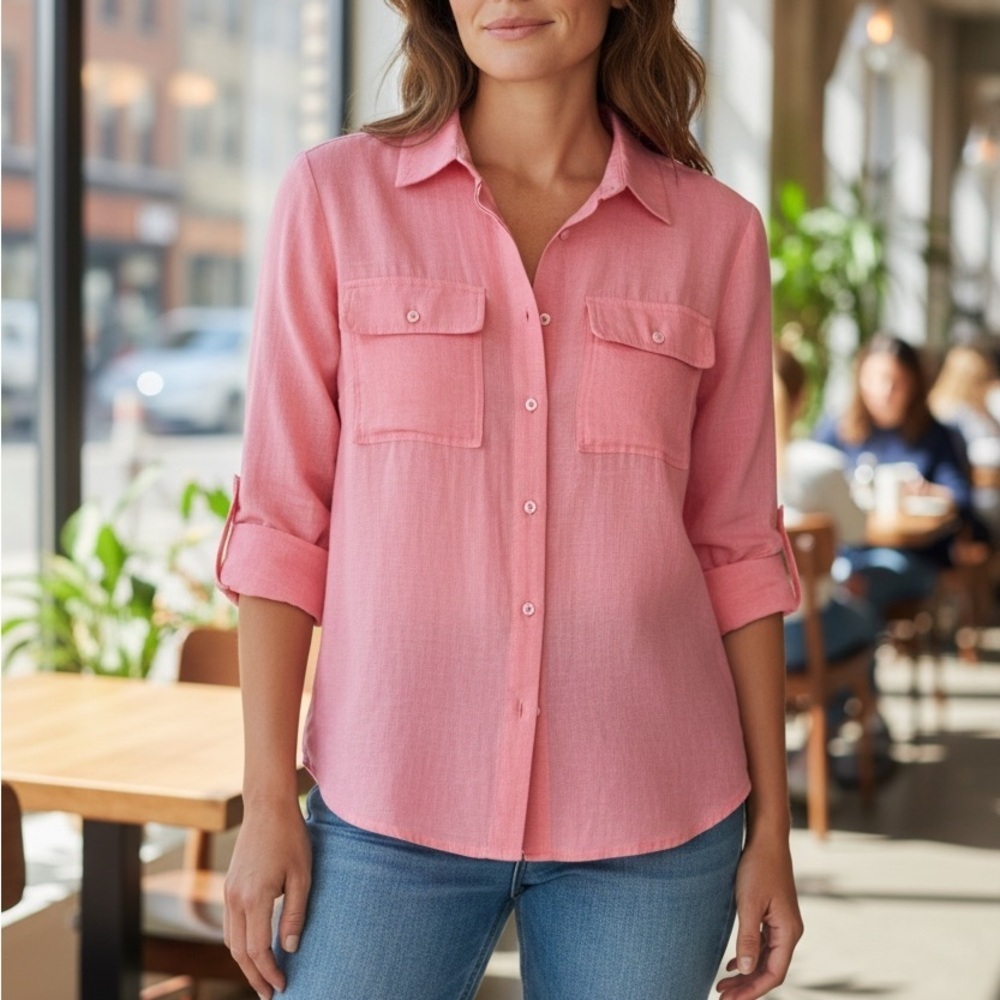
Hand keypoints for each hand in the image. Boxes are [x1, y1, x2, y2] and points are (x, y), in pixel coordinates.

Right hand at [223, 798, 311, 998]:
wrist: (267, 807)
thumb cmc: (291, 838)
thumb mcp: (302, 876)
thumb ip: (295, 914)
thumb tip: (290, 949)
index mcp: (254, 898)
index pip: (257, 950)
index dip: (269, 972)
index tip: (283, 986)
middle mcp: (235, 899)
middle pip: (239, 951)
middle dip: (254, 976)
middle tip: (270, 993)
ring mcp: (228, 892)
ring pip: (231, 940)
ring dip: (245, 961)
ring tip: (263, 975)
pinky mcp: (229, 885)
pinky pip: (230, 924)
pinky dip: (240, 942)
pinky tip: (254, 947)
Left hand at [716, 835, 802, 998]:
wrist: (767, 839)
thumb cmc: (758, 868)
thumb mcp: (748, 903)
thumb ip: (748, 937)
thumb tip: (746, 971)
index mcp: (788, 932)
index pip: (773, 973)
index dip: (753, 990)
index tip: (730, 999)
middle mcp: (789, 931)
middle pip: (769, 969)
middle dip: (747, 986)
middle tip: (721, 996)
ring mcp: (782, 923)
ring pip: (765, 958)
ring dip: (746, 973)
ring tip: (723, 985)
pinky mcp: (773, 914)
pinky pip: (763, 944)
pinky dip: (749, 956)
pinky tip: (734, 965)